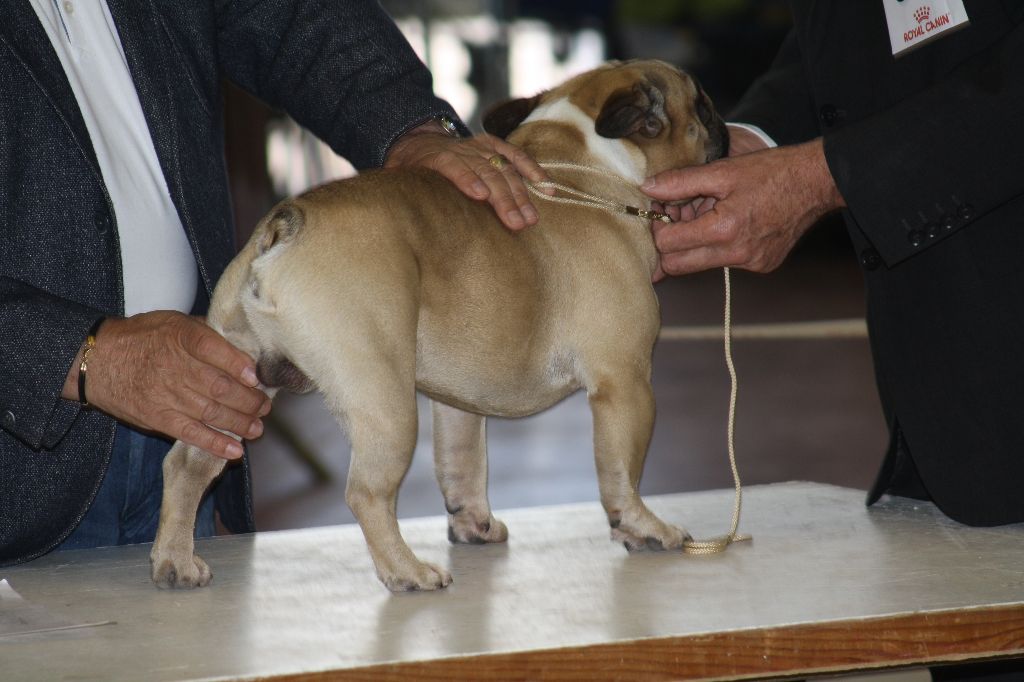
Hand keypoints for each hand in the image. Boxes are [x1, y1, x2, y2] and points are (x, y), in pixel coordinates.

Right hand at [63, 311, 270, 459]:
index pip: (215, 349)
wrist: (95, 361)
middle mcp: (175, 366)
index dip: (240, 364)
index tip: (258, 376)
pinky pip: (191, 433)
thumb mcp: (173, 321)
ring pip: (211, 412)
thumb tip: (241, 344)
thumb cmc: (141, 337)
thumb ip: (205, 331)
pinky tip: (235, 450)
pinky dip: (215, 443)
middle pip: (220, 386)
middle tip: (265, 406)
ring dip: (240, 423)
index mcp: (181, 337)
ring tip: (257, 428)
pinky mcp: (158, 418)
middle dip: (249, 400)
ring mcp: (167, 395)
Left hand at [384, 122, 548, 229]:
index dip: (468, 179)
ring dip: (520, 194)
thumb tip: (393, 213)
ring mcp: (478, 146)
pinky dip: (532, 171)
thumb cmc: (407, 169)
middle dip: (503, 198)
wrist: (417, 140)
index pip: (454, 166)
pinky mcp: (493, 146)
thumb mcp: (395, 177)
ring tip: (531, 219)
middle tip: (517, 224)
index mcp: (435, 157)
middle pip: (486, 171)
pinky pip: (515, 156)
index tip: (481, 196)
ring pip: (504, 168)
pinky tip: (546, 189)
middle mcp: (461, 149)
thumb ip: (398, 190)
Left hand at [642, 138, 844, 277]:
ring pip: (700, 265)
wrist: (817, 182)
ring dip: (693, 244)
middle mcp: (737, 255)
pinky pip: (724, 263)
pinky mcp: (762, 266)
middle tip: (675, 217)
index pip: (667, 245)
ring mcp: (751, 264)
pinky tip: (729, 222)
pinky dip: (717, 246)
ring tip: (706, 213)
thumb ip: (680, 182)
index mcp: (724, 230)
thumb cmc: (772, 172)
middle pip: (678, 266)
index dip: (656, 228)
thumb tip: (647, 188)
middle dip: (669, 243)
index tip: (660, 210)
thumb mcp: (722, 171)